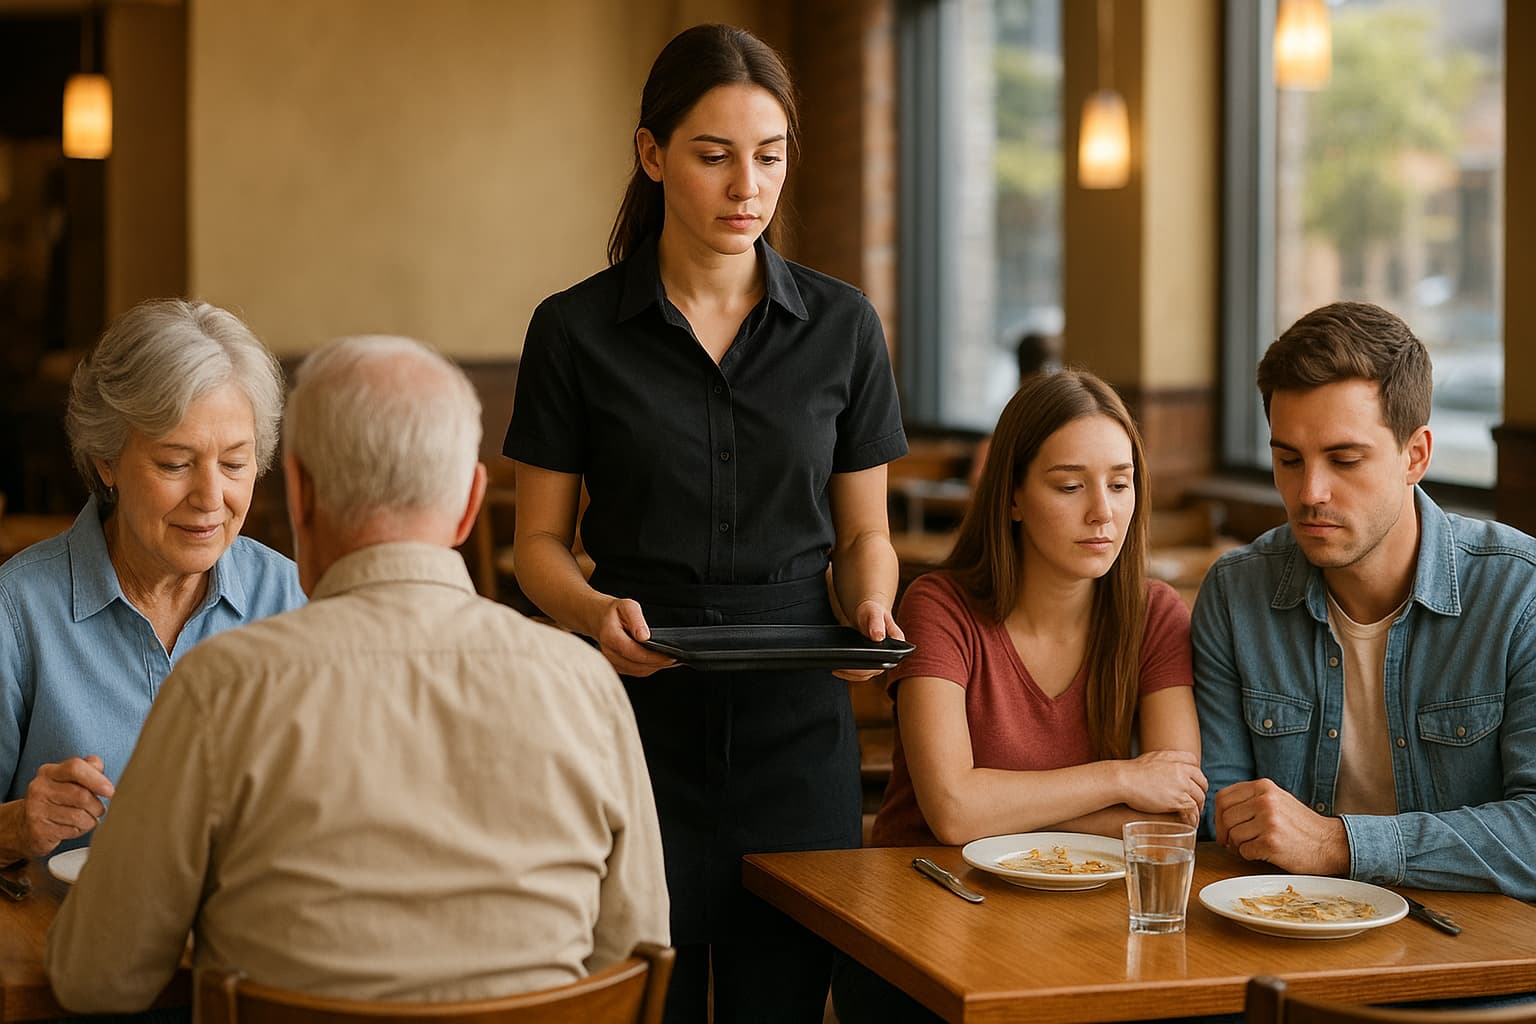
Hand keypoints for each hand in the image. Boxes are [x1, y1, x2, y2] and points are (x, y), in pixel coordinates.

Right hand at [18, 756, 113, 858]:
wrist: (25, 825)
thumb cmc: (56, 799)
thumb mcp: (68, 780)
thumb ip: (87, 769)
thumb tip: (98, 766)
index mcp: (49, 772)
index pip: (75, 768)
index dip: (97, 779)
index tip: (110, 791)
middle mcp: (39, 788)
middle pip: (82, 795)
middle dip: (97, 806)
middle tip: (99, 809)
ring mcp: (36, 810)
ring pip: (79, 816)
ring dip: (91, 820)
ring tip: (86, 818)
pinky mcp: (38, 830)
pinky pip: (72, 830)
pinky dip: (81, 830)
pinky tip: (74, 827)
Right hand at [594, 598, 676, 677]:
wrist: (598, 619)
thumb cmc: (614, 612)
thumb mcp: (626, 606)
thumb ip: (636, 619)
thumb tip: (645, 636)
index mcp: (610, 637)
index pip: (635, 653)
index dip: (654, 656)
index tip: (670, 655)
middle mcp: (609, 653)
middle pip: (638, 665)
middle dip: (658, 663)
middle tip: (676, 658)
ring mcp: (612, 662)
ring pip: (638, 671)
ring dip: (655, 667)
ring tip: (670, 659)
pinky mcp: (617, 667)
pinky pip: (636, 671)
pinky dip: (649, 667)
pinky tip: (659, 660)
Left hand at [833, 600, 902, 681]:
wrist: (868, 613)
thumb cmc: (872, 611)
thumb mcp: (873, 612)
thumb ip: (876, 623)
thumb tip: (878, 637)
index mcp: (896, 642)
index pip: (886, 660)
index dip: (871, 665)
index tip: (855, 663)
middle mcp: (890, 654)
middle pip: (874, 670)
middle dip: (856, 672)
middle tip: (839, 668)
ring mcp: (880, 660)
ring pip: (866, 674)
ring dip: (851, 674)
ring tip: (837, 669)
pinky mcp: (871, 662)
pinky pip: (861, 672)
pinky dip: (849, 672)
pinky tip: (838, 668)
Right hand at [1120, 749, 1207, 820]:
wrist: (1124, 780)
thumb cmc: (1133, 770)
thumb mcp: (1153, 757)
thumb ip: (1167, 760)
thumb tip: (1172, 766)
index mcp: (1176, 759)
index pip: (1196, 767)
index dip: (1196, 778)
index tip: (1193, 786)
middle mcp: (1182, 770)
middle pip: (1202, 782)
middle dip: (1200, 792)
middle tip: (1196, 801)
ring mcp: (1181, 785)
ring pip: (1199, 797)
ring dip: (1198, 806)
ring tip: (1193, 814)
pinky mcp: (1177, 800)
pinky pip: (1193, 809)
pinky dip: (1194, 817)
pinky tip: (1191, 822)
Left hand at [1213, 778, 1350, 874]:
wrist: (1330, 843)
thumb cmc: (1300, 825)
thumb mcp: (1276, 800)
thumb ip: (1250, 800)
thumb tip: (1219, 813)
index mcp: (1263, 787)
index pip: (1223, 798)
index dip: (1217, 815)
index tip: (1223, 827)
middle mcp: (1264, 800)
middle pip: (1225, 817)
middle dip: (1225, 833)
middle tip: (1233, 842)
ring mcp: (1268, 821)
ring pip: (1233, 835)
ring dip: (1238, 845)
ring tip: (1254, 846)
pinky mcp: (1271, 842)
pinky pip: (1244, 851)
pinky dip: (1249, 855)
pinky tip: (1264, 853)